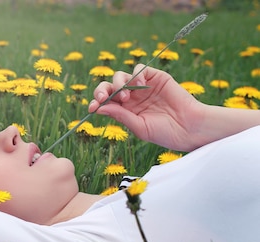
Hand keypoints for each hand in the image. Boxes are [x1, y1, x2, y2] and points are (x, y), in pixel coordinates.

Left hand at [88, 64, 206, 151]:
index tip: (92, 107)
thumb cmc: (164, 132)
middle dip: (102, 90)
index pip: (105, 102)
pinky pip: (139, 69)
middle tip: (103, 98)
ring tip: (125, 97)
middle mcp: (131, 98)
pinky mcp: (155, 77)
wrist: (189, 127)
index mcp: (124, 111)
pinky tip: (137, 85)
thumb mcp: (139, 126)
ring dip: (118, 84)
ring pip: (121, 76)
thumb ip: (120, 115)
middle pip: (109, 87)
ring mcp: (142, 87)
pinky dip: (134, 74)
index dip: (96, 102)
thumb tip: (99, 108)